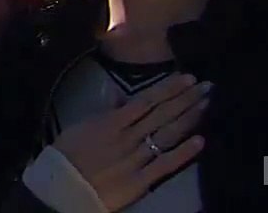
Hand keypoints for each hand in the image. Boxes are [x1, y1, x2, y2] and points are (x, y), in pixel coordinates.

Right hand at [52, 73, 208, 210]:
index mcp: (112, 121)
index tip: (188, 78)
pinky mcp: (141, 180)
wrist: (60, 188)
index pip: (147, 100)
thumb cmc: (67, 155)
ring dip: (188, 118)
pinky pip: (166, 164)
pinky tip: (200, 140)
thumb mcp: (82, 126)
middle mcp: (128, 136)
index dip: (169, 88)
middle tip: (206, 86)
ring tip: (205, 104)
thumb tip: (119, 96)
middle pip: (162, 113)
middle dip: (186, 98)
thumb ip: (105, 111)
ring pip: (167, 134)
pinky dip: (183, 152)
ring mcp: (136, 158)